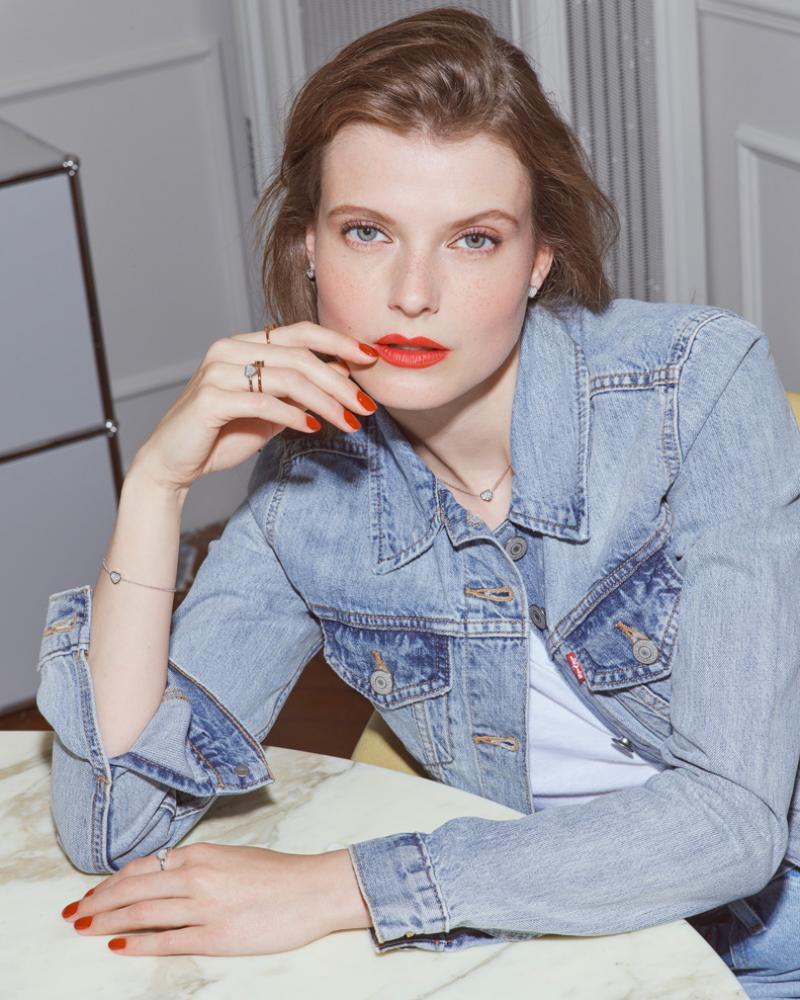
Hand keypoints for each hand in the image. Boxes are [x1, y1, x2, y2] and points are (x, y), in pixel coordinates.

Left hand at [61, 842, 372, 955]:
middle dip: (99, 902)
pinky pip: (167, 941)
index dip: (112, 882)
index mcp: (202, 854)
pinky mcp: (215, 936)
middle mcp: (197, 876)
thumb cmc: (278, 874)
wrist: (312, 889)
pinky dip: (137, 943)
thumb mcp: (233, 857)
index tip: (93, 893)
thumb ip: (199, 866)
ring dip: (108, 921)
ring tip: (85, 929)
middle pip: (134, 890)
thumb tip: (166, 877)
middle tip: (74, 914)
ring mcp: (204, 907)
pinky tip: (118, 946)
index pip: (143, 867)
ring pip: (143, 913)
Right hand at [131, 321, 379, 494]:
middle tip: (366, 405)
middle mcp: (228, 349)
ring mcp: (217, 371)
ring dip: (326, 402)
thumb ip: (300, 390)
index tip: (371, 357)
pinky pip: (265, 401)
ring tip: (350, 422)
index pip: (299, 331)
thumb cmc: (221, 435)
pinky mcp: (211, 399)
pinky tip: (314, 427)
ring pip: (288, 377)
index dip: (338, 342)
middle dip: (340, 381)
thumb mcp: (271, 409)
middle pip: (300, 355)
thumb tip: (342, 372)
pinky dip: (295, 415)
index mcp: (243, 344)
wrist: (173, 463)